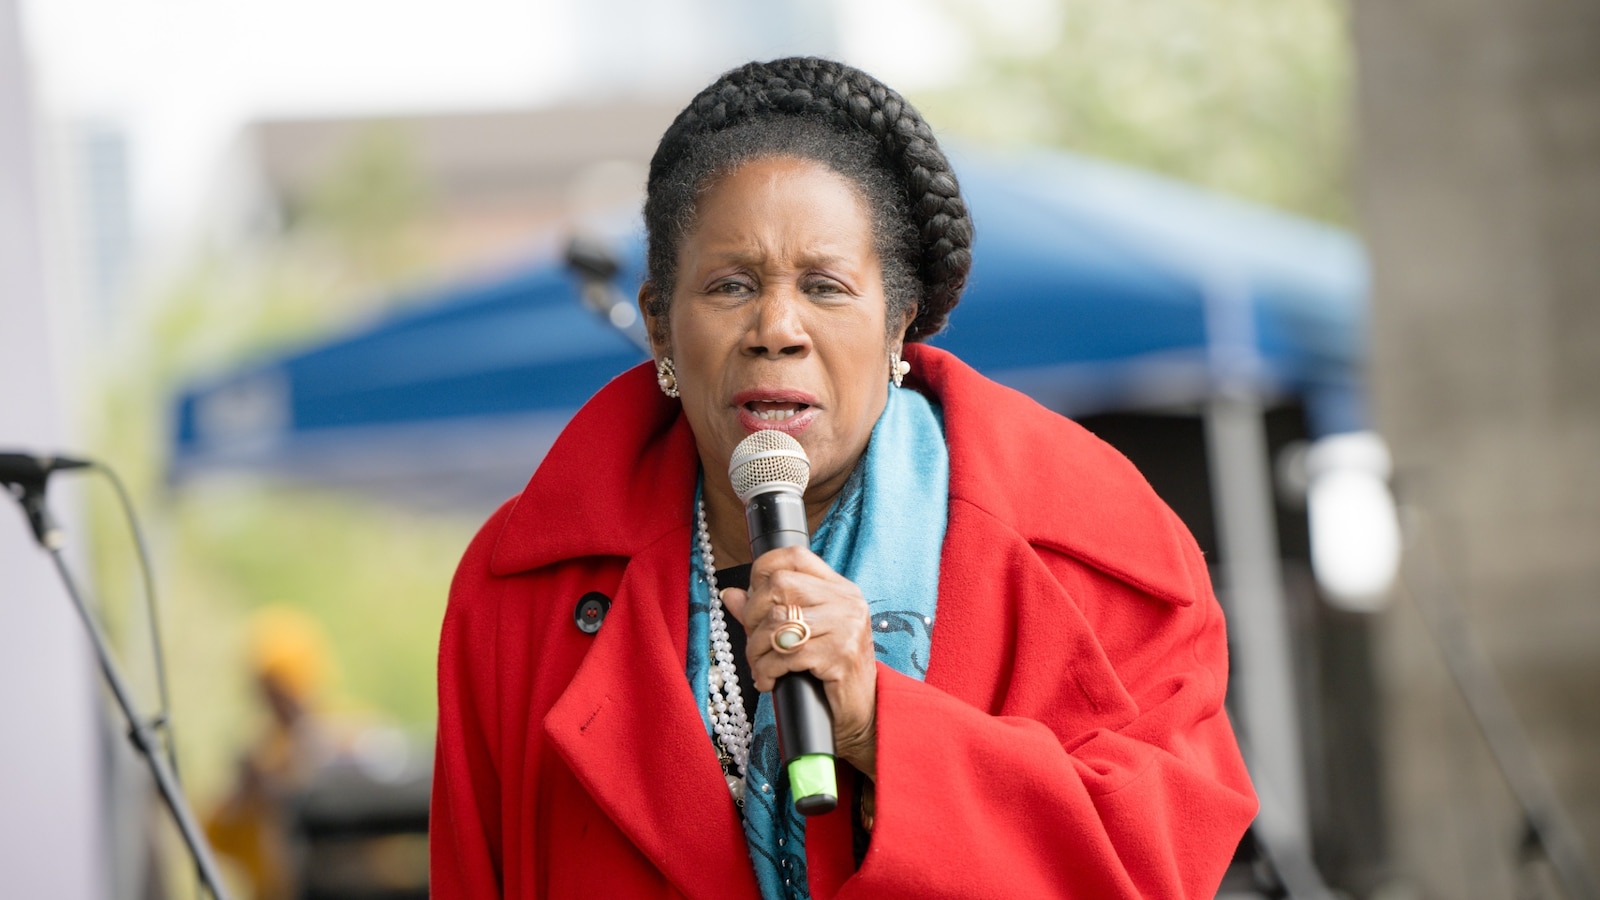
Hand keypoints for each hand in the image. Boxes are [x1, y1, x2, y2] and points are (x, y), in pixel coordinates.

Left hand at [719, 545, 878, 778]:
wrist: (864, 713)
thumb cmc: (831, 673)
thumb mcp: (803, 636)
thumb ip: (767, 612)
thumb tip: (730, 594)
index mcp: (840, 589)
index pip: (797, 556)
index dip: (763, 569)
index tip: (751, 595)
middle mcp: (846, 602)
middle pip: (780, 585)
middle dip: (753, 614)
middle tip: (754, 641)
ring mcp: (846, 627)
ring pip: (778, 622)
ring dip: (756, 649)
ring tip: (760, 666)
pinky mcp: (840, 656)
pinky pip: (787, 655)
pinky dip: (767, 670)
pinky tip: (768, 681)